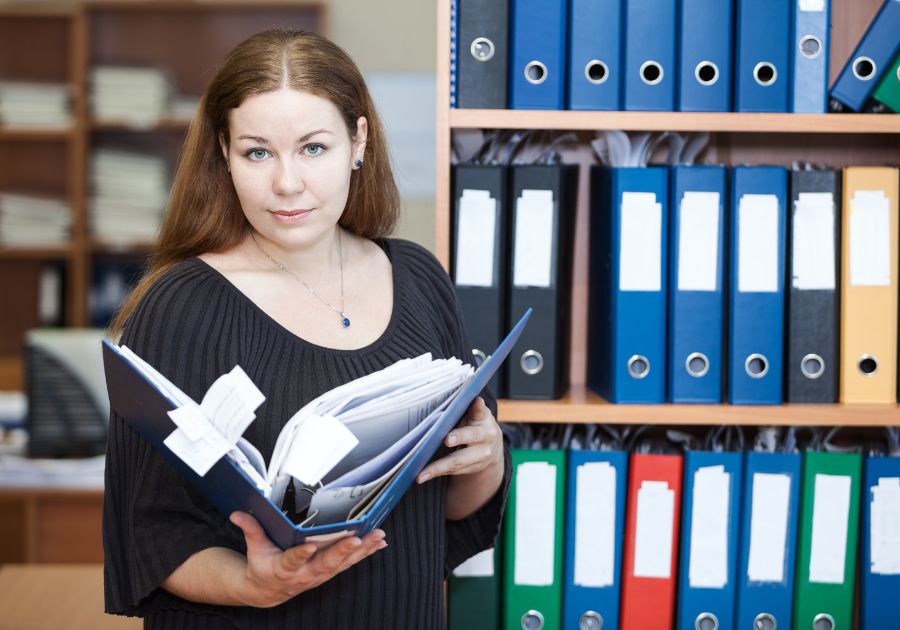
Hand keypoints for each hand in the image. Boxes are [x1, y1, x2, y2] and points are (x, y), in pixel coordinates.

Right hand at [230, 511, 385, 606]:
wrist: (268, 590)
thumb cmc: (263, 565)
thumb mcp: (254, 548)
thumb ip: (251, 529)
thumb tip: (237, 514)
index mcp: (283, 568)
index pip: (292, 560)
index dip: (301, 555)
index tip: (309, 547)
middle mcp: (304, 574)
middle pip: (324, 563)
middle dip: (341, 551)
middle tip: (355, 539)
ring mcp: (319, 575)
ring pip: (342, 563)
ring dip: (361, 550)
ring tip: (376, 536)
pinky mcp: (329, 572)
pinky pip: (350, 563)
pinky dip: (365, 553)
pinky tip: (379, 543)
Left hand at [416, 396, 502, 483]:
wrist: (492, 447)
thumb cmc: (475, 424)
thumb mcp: (475, 414)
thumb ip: (468, 408)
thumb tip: (459, 400)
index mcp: (485, 419)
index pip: (481, 411)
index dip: (478, 407)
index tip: (476, 401)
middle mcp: (486, 437)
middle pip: (472, 436)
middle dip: (459, 437)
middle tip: (447, 439)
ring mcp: (481, 455)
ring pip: (459, 460)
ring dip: (438, 467)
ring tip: (421, 474)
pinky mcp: (473, 468)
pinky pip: (454, 471)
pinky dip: (437, 473)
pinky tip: (423, 476)